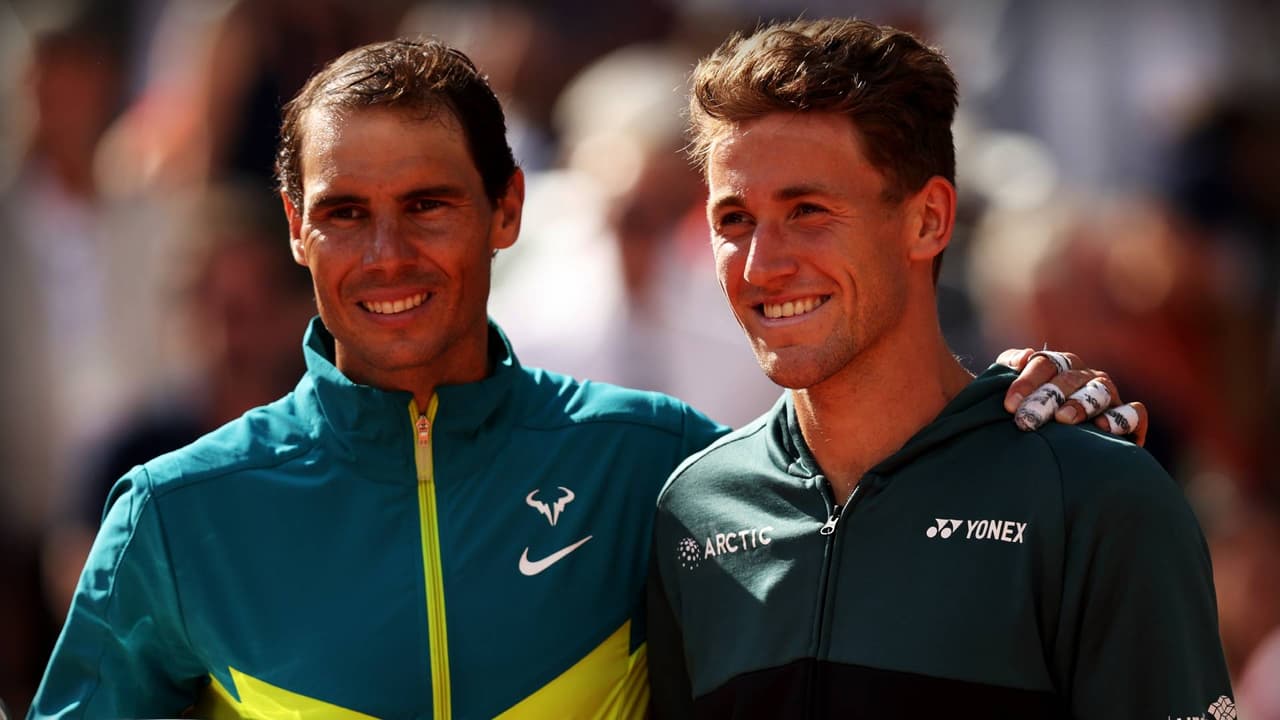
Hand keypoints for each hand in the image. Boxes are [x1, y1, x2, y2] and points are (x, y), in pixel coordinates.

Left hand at [996, 348, 1148, 445]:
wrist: (1050, 457)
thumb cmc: (1026, 421)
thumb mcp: (1012, 396)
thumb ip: (1006, 370)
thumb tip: (1024, 356)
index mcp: (1059, 367)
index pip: (1046, 364)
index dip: (1027, 382)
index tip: (1010, 405)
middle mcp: (1086, 377)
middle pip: (1070, 378)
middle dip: (1047, 398)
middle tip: (1027, 421)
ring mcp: (1110, 397)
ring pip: (1101, 390)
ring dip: (1080, 404)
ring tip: (1063, 420)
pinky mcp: (1131, 422)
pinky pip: (1134, 413)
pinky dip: (1122, 417)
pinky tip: (1103, 428)